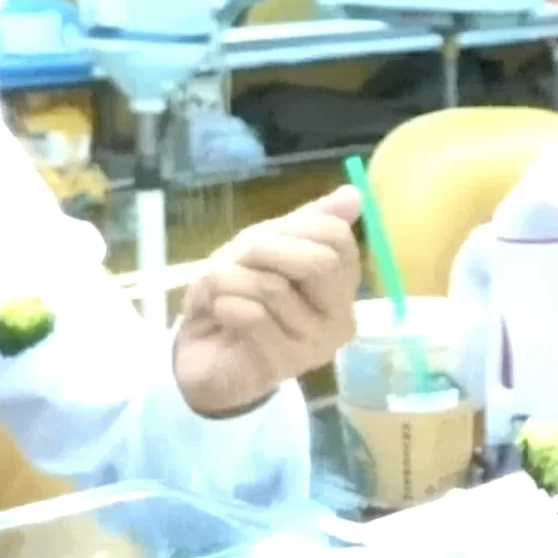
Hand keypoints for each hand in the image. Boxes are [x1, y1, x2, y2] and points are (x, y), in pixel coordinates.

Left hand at [173, 187, 364, 417]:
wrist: (202, 353)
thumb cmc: (239, 295)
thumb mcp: (267, 246)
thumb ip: (309, 222)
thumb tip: (354, 193)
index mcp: (342, 285)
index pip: (336, 236)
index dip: (290, 228)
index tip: (262, 242)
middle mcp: (341, 318)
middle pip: (320, 262)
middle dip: (265, 250)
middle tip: (239, 263)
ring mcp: (316, 345)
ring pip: (273, 287)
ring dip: (230, 279)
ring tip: (221, 292)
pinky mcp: (284, 365)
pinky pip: (252, 315)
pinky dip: (223, 304)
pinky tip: (220, 315)